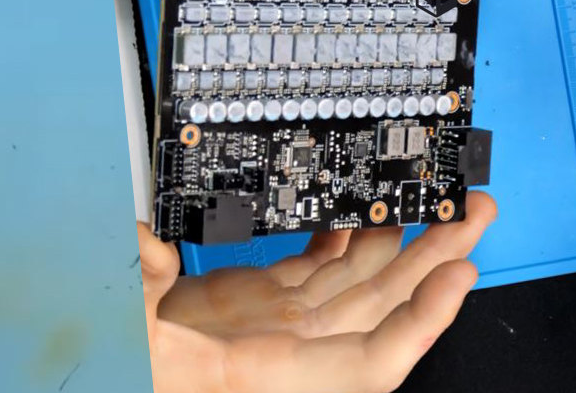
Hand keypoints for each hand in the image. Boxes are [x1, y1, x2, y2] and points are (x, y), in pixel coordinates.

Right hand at [138, 192, 497, 392]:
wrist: (99, 372)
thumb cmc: (118, 375)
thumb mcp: (125, 337)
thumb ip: (140, 287)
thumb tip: (143, 240)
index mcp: (267, 371)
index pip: (369, 360)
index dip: (424, 322)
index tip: (461, 275)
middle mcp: (286, 348)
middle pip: (384, 305)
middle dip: (437, 258)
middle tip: (476, 212)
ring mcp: (275, 323)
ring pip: (360, 280)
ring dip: (405, 240)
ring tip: (442, 199)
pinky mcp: (257, 302)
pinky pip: (321, 267)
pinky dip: (347, 237)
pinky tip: (366, 208)